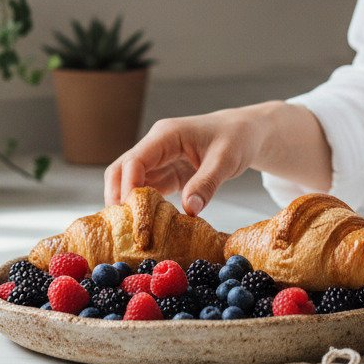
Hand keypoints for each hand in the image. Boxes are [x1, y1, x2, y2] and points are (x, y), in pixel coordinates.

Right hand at [104, 108, 264, 215]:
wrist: (246, 132)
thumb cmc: (237, 138)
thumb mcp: (226, 160)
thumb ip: (207, 183)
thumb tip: (189, 210)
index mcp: (166, 135)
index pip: (134, 161)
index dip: (128, 187)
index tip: (132, 214)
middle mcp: (156, 146)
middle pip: (121, 170)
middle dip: (117, 197)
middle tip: (123, 227)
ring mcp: (159, 160)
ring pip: (130, 181)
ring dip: (128, 204)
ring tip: (131, 231)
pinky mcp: (166, 173)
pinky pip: (147, 190)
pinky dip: (143, 206)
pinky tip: (146, 225)